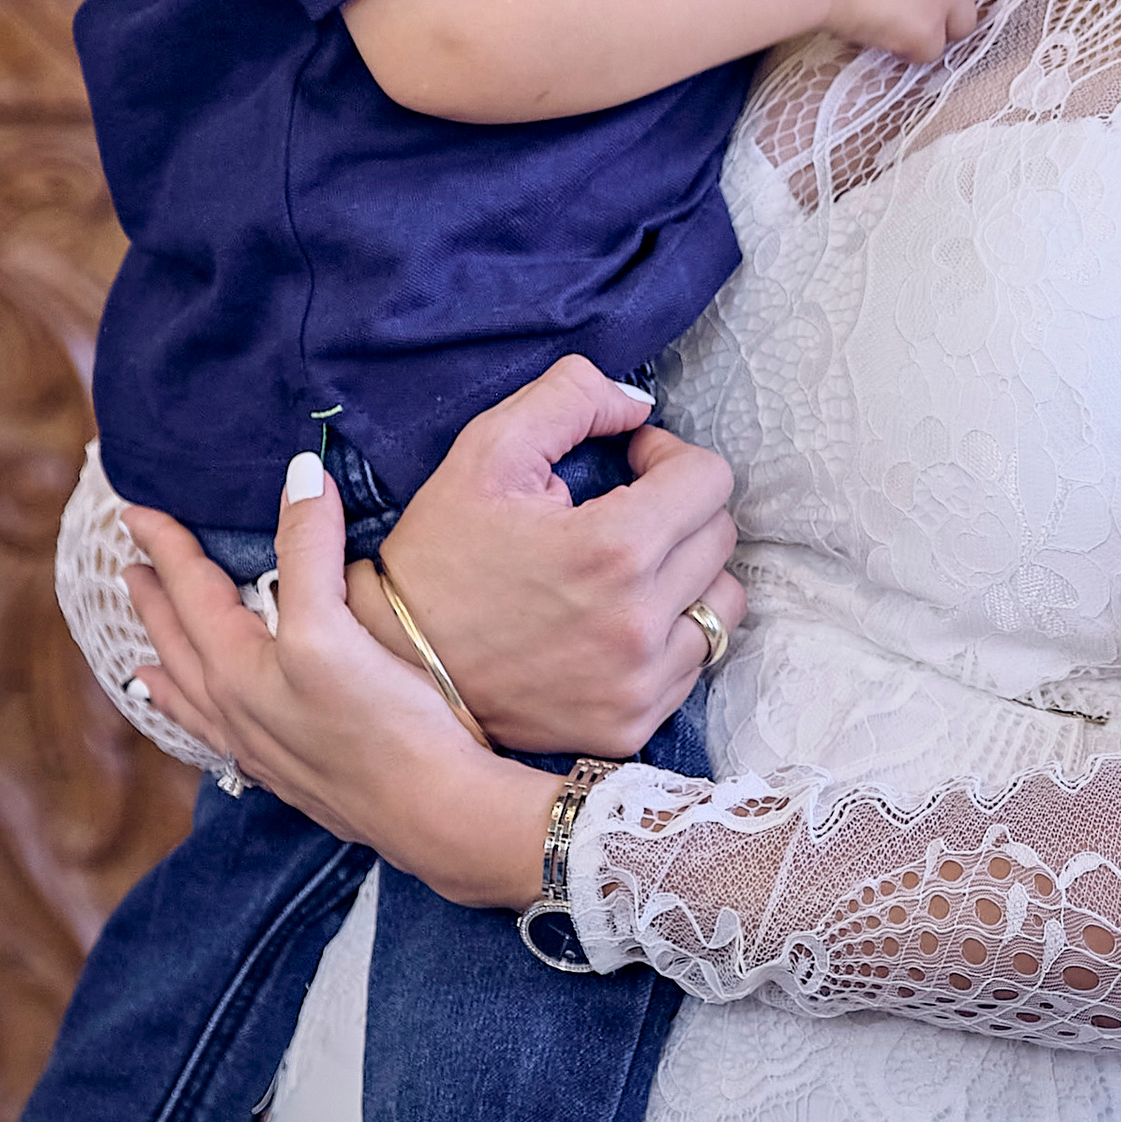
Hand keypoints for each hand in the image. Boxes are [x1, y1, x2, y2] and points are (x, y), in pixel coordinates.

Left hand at [124, 458, 551, 907]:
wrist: (435, 813)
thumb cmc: (383, 721)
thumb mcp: (333, 623)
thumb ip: (307, 548)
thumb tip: (299, 472)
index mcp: (235, 669)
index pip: (189, 591)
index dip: (166, 546)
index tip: (136, 512)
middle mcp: (235, 712)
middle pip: (179, 645)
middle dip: (152, 605)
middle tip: (128, 571)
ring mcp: (262, 750)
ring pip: (192, 703)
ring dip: (165, 671)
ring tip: (141, 665)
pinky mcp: (295, 778)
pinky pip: (221, 741)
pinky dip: (201, 725)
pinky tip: (218, 733)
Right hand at [354, 353, 745, 754]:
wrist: (398, 667)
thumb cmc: (440, 555)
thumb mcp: (486, 452)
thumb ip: (570, 398)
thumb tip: (640, 405)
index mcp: (614, 549)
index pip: (710, 479)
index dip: (669, 456)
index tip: (632, 464)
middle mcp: (639, 623)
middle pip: (721, 536)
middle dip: (679, 509)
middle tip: (624, 510)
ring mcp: (640, 683)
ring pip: (722, 603)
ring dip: (689, 574)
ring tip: (630, 568)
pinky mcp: (634, 724)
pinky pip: (695, 662)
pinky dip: (672, 633)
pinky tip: (617, 620)